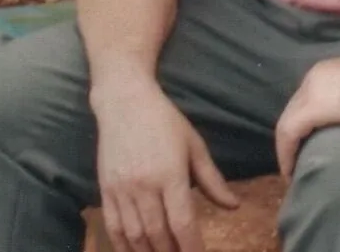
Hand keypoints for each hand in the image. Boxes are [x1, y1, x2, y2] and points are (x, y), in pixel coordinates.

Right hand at [93, 78, 239, 251]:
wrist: (124, 103)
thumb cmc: (165, 122)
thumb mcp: (194, 146)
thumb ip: (212, 179)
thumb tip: (234, 206)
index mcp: (171, 174)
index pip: (182, 221)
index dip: (191, 246)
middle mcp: (144, 186)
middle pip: (158, 233)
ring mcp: (122, 190)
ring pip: (135, 235)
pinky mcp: (105, 190)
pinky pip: (113, 226)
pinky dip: (122, 245)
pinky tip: (134, 251)